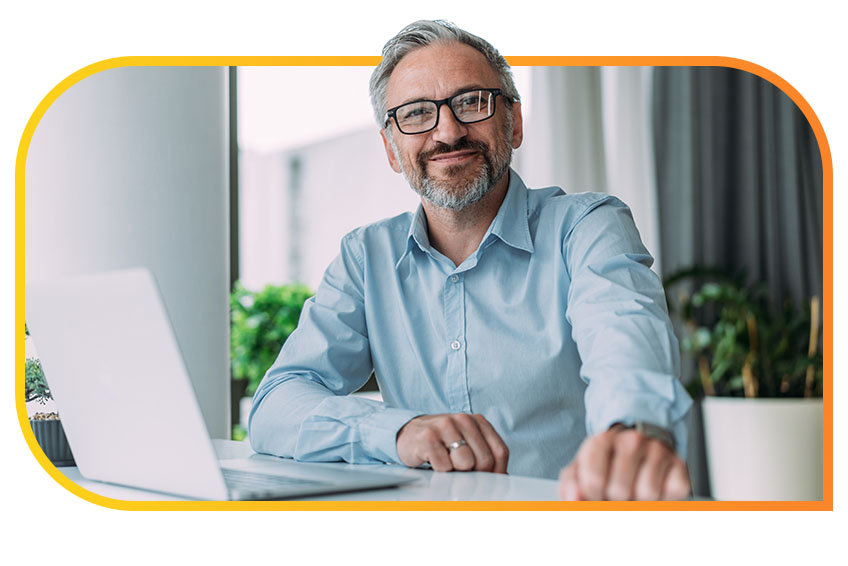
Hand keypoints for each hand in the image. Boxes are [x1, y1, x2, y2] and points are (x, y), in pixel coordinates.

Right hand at [396, 413, 508, 473]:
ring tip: (447, 465)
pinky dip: (440, 472)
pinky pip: (444, 467)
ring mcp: (445, 425)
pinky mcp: (428, 437)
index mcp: (478, 421)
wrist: (408, 434)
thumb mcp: (467, 445)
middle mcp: (463, 419)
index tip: (489, 483)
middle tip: (461, 475)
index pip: (500, 452)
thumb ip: (484, 457)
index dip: (497, 473)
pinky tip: (433, 462)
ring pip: (465, 464)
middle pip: (484, 461)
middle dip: (475, 476)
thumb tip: (500, 483)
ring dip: (456, 473)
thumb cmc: (441, 443)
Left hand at [558, 425, 689, 499]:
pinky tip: (654, 488)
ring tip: (634, 491)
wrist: (638, 443)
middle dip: (616, 501)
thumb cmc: (607, 461)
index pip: (594, 481)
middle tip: (616, 494)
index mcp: (602, 441)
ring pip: (648, 494)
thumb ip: (570, 485)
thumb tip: (574, 500)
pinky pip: (673, 492)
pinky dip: (664, 498)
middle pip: (620, 491)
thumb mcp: (581, 468)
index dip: (593, 497)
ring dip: (640, 500)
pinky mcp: (680, 464)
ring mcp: (658, 450)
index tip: (596, 494)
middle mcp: (631, 441)